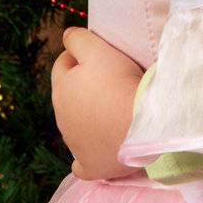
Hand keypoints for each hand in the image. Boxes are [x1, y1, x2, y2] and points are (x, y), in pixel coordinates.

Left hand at [51, 28, 144, 180]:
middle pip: (69, 96)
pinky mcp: (90, 166)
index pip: (63, 65)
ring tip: (116, 110)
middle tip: (112, 81)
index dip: (79, 56)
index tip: (101, 55)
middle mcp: (62, 119)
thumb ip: (78, 39)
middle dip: (83, 87)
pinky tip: (98, 150)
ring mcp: (75, 145)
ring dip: (90, 116)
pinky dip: (88, 156)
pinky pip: (82, 164)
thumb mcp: (99, 51)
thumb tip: (67, 36)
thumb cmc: (120, 83)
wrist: (141, 125)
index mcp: (61, 89)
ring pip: (77, 126)